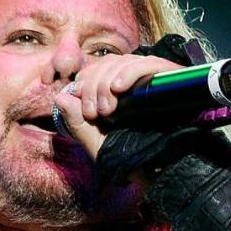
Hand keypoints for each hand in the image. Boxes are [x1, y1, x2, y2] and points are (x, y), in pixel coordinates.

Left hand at [52, 53, 187, 161]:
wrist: (160, 170)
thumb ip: (76, 122)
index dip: (85, 81)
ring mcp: (152, 77)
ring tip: (107, 110)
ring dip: (106, 82)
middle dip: (93, 85)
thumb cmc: (128, 157)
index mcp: (117, 91)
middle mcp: (134, 80)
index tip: (84, 108)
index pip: (97, 68)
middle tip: (95, 113)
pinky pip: (147, 63)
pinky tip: (119, 88)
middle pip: (108, 63)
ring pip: (124, 61)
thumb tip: (60, 97)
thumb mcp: (95, 141)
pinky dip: (129, 72)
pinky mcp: (170, 78)